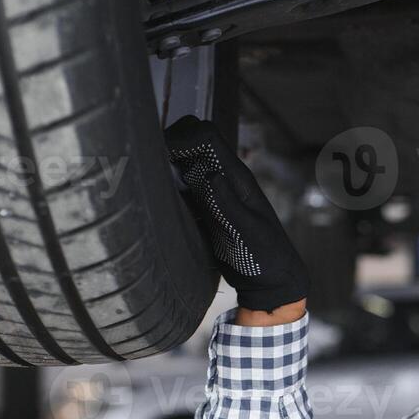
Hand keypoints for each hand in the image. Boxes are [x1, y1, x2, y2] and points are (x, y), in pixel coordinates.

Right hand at [164, 115, 308, 311]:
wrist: (270, 282)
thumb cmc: (266, 258)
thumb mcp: (248, 231)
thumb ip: (229, 203)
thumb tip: (209, 172)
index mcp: (235, 176)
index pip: (207, 136)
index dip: (183, 136)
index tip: (163, 153)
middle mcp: (222, 178)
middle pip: (192, 142)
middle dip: (169, 145)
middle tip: (150, 168)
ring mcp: (212, 193)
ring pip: (183, 164)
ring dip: (164, 167)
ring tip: (148, 185)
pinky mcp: (203, 210)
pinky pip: (181, 189)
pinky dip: (166, 189)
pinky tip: (157, 204)